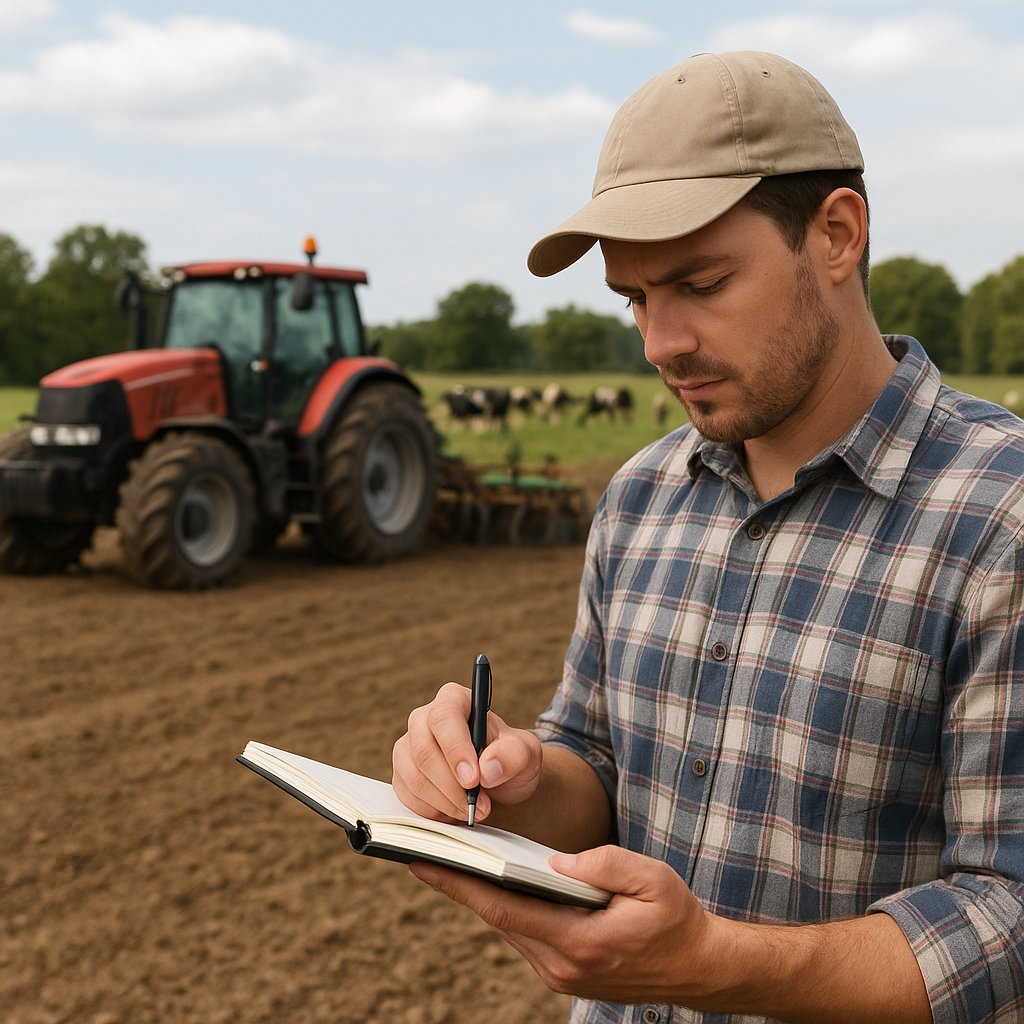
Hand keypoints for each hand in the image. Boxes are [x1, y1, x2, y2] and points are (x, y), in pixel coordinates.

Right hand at [392, 681, 543, 823]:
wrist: (498, 786)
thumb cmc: (508, 761)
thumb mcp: (524, 754)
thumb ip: (512, 755)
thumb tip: (487, 768)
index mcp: (455, 700)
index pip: (444, 716)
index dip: (455, 748)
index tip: (473, 779)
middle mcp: (425, 719)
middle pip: (423, 750)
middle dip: (452, 785)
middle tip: (479, 805)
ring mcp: (409, 746)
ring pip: (414, 777)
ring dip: (446, 802)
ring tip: (473, 810)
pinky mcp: (402, 774)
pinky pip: (409, 796)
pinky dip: (434, 811)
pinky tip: (455, 810)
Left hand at [409, 844, 718, 1006]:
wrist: (700, 966)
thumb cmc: (677, 919)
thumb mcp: (652, 880)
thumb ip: (604, 864)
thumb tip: (556, 859)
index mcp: (579, 942)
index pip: (505, 910)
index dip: (462, 885)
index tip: (426, 864)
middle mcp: (562, 967)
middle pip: (499, 920)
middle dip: (463, 885)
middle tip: (428, 851)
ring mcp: (562, 975)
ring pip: (511, 929)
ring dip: (484, 897)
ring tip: (454, 861)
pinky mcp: (566, 973)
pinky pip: (527, 936)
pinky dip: (508, 909)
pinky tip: (498, 884)